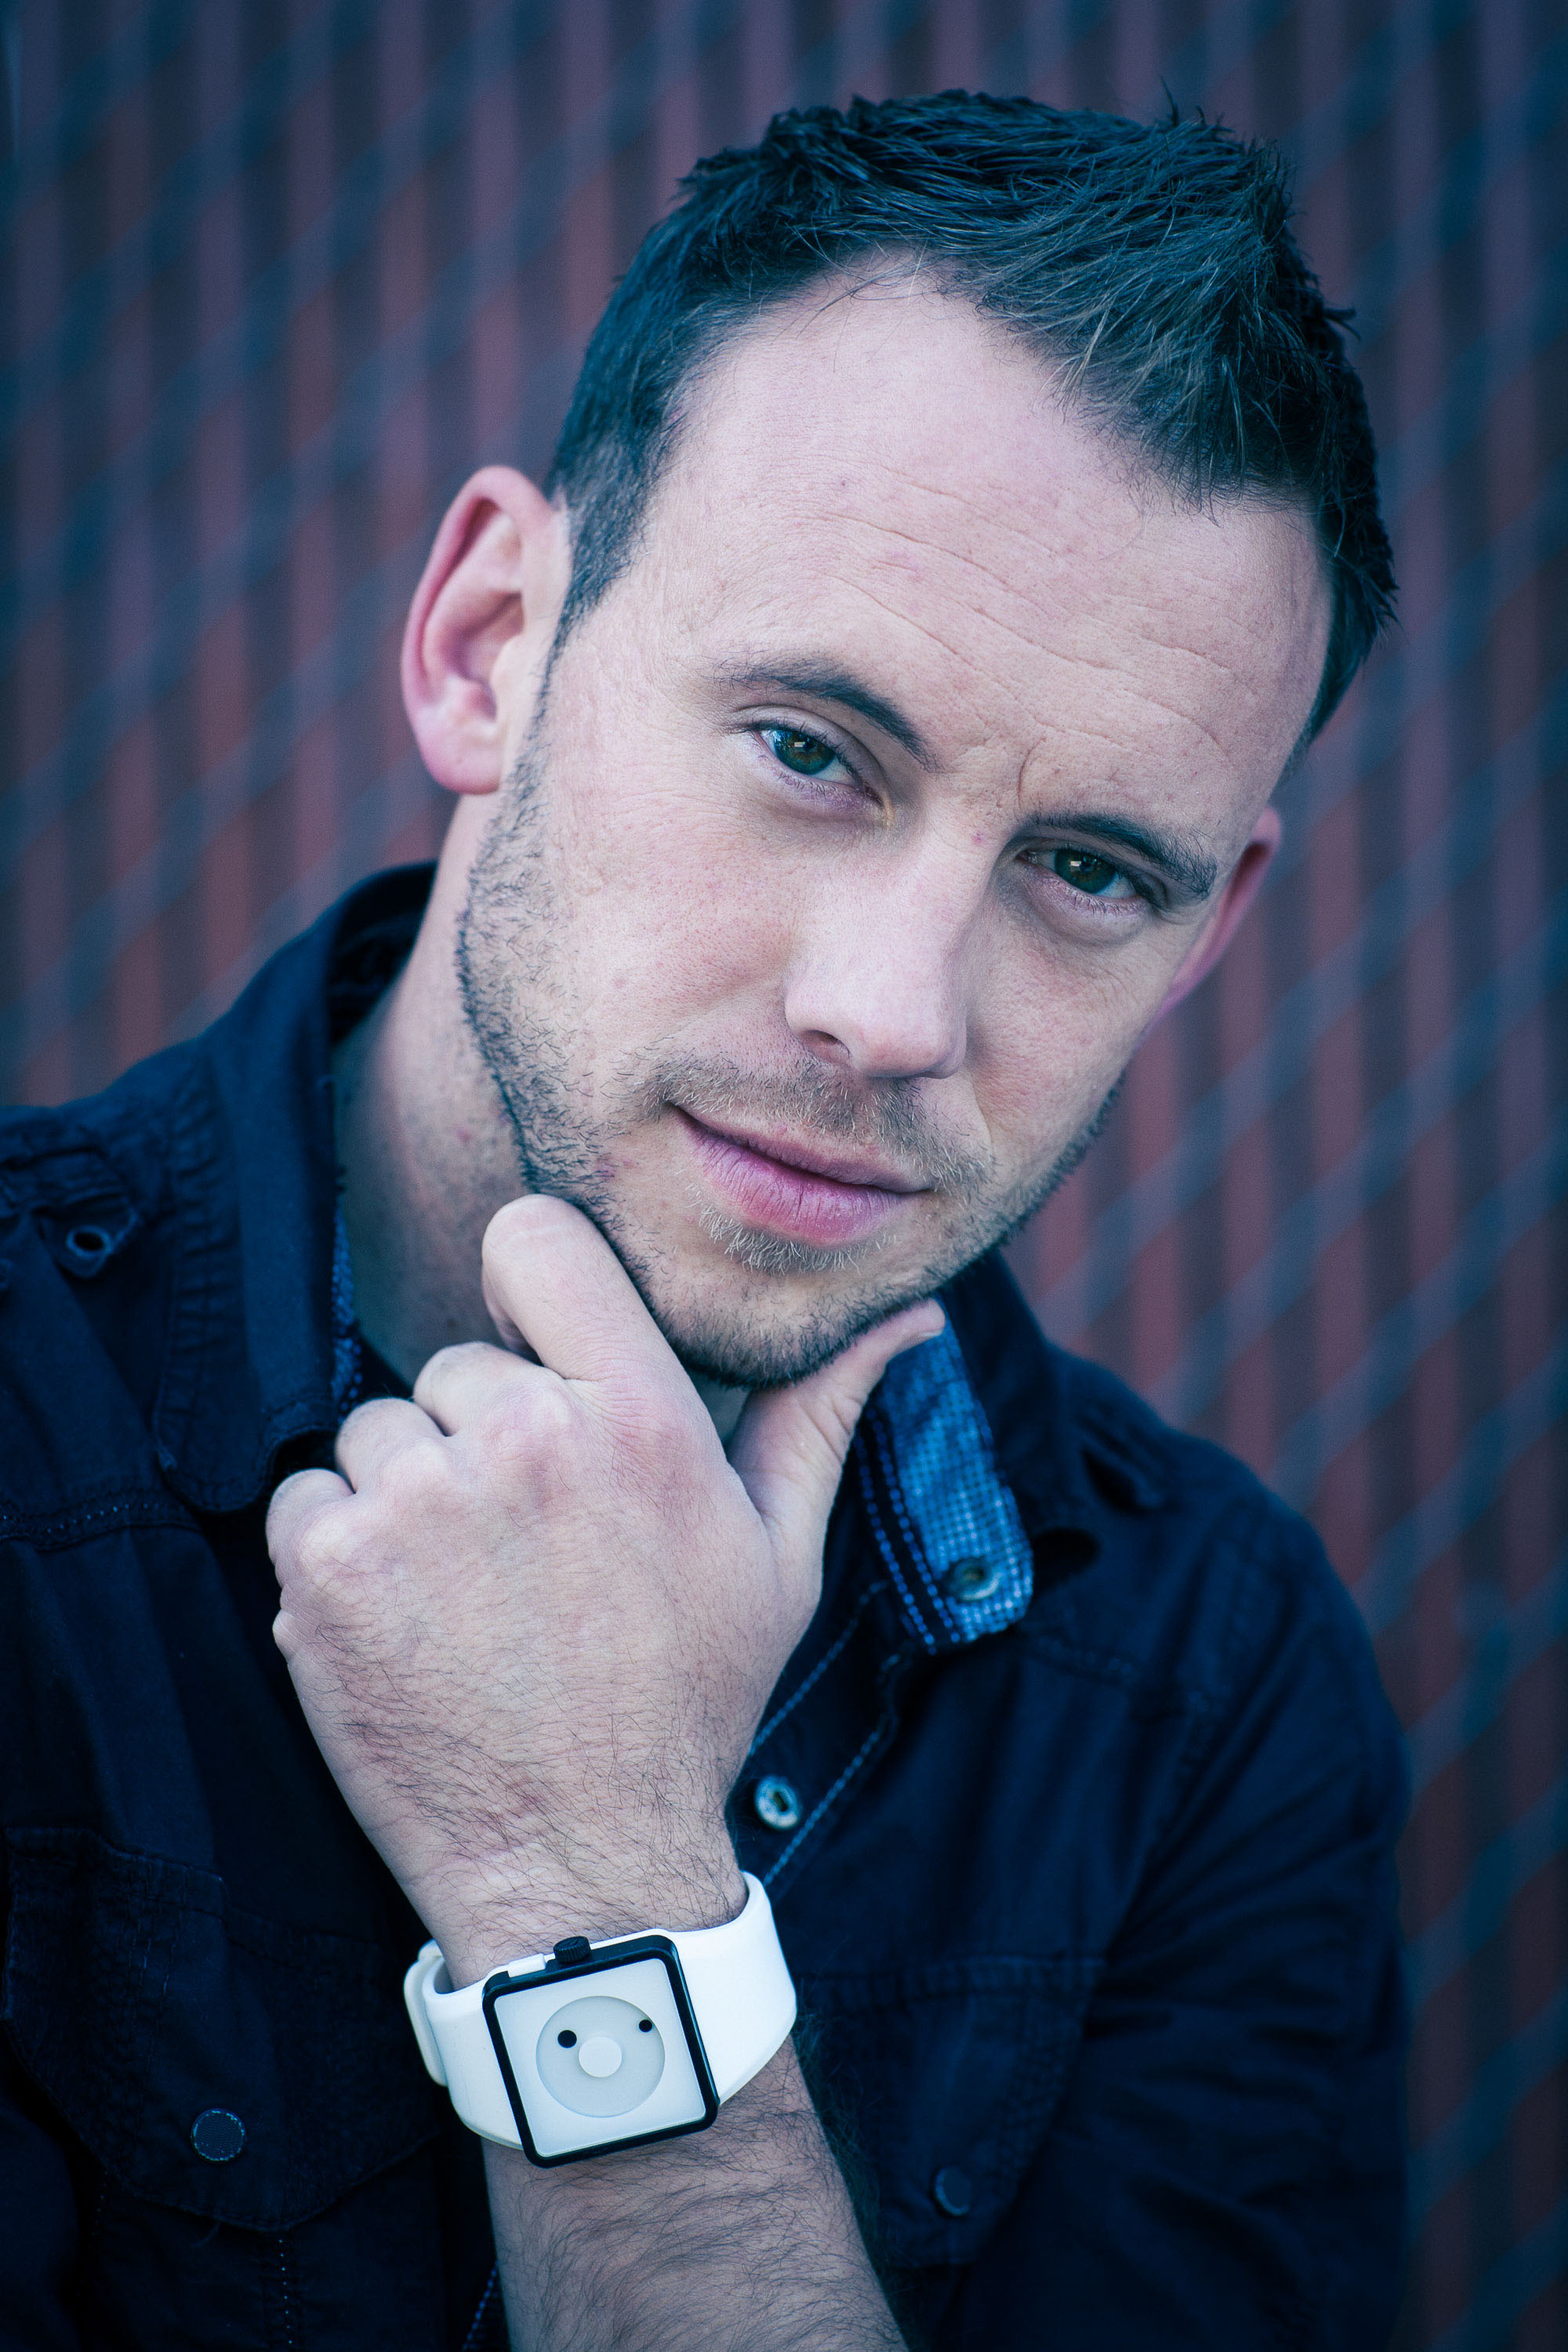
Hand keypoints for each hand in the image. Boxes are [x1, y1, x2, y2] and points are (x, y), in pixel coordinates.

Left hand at [267, 1196, 939, 1979]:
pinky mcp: (327, 1571)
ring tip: (468, 1591)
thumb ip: (820, 1415)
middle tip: (527, 1540)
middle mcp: (523, 1439)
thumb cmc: (689, 1704)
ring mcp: (415, 1503)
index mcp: (638, 1416)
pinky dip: (335, 1550)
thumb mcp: (779, 1558)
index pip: (533, 1239)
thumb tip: (909, 1317)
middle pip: (456, 1362)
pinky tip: (404, 1620)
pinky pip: (305, 1498)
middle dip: (480, 1432)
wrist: (581, 1867)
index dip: (526, 1283)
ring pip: (375, 1430)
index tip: (536, 1346)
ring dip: (405, 1493)